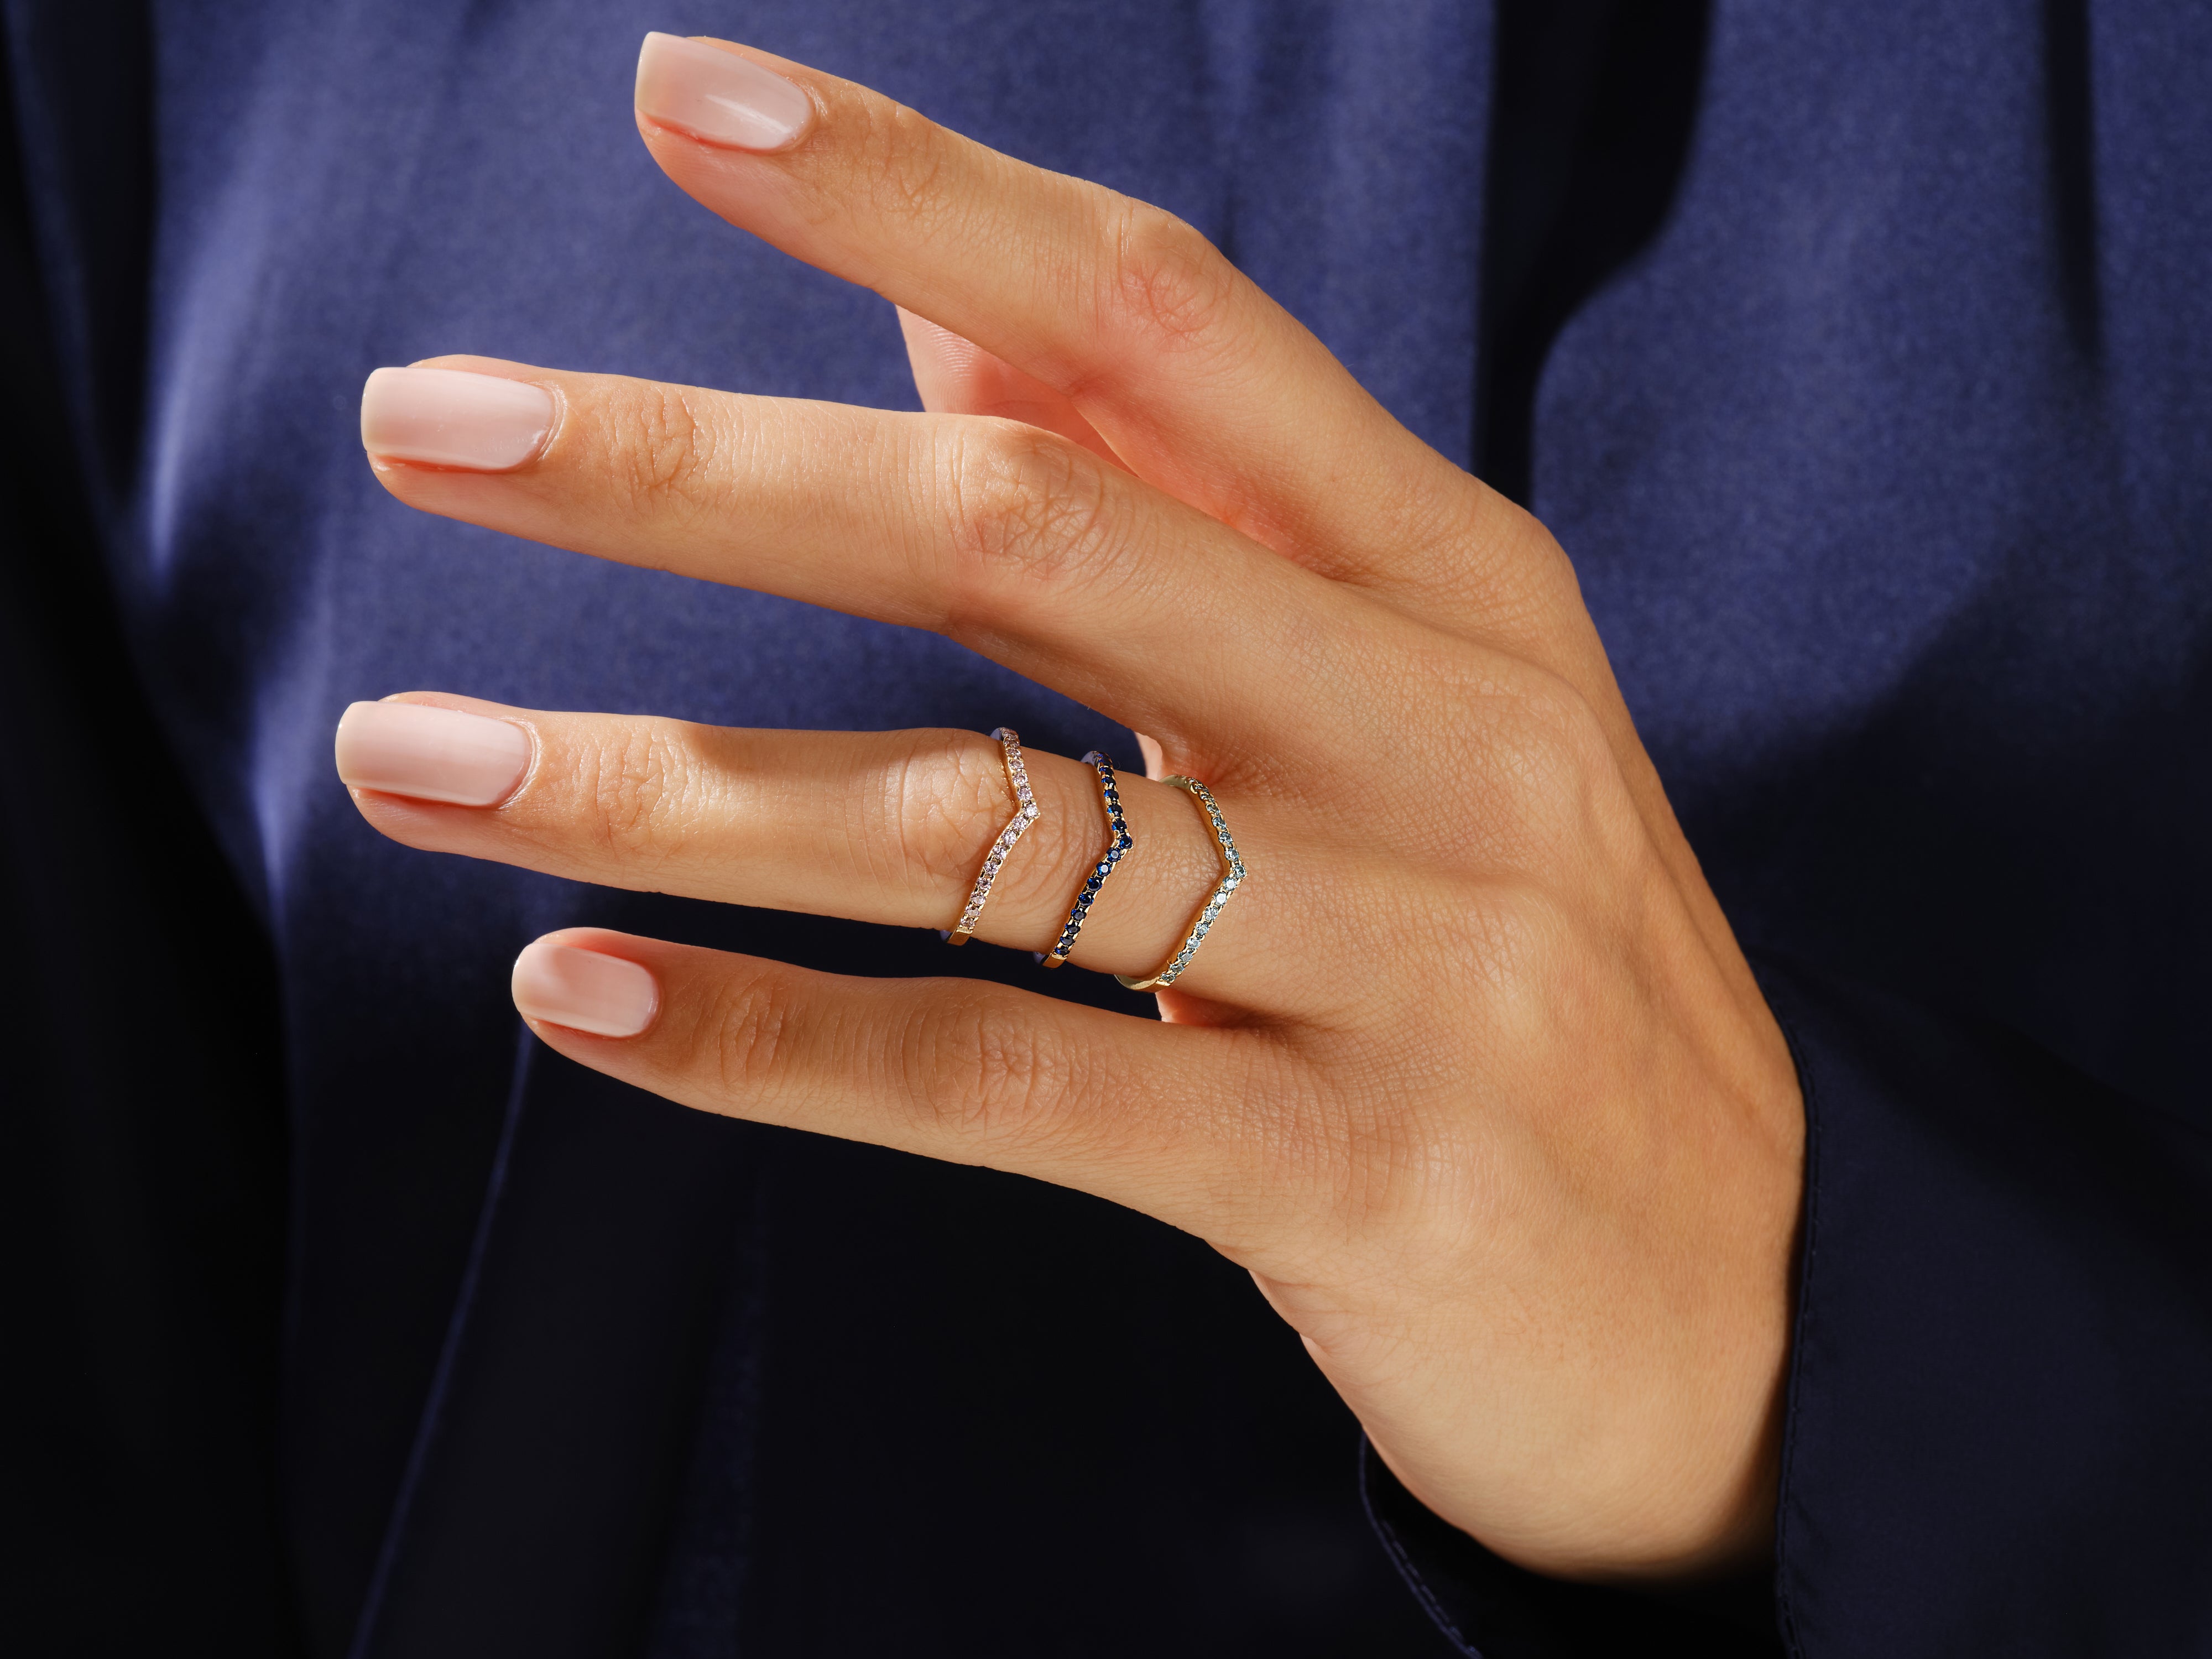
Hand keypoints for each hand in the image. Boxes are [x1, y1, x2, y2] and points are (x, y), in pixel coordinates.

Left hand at [340, 32, 1802, 1582]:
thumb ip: (1188, 508)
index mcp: (1452, 575)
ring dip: (659, 780)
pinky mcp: (1356, 1174)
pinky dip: (772, 1041)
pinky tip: (577, 999)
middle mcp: (1441, 727)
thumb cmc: (1522, 961)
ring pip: (976, 823)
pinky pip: (1013, 1082)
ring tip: (408, 758)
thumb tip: (946, 327)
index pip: (1162, 319)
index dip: (917, 195)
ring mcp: (1416, 955)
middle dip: (702, 468)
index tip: (680, 96)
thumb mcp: (1408, 697)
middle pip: (1028, 532)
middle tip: (428, 424)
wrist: (1751, 1294)